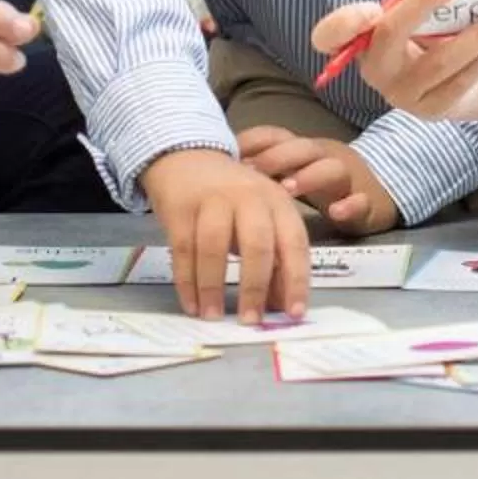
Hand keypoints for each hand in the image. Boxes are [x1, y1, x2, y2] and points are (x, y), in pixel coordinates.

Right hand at [140, 147, 314, 319]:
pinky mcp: (180, 208)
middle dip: (255, 287)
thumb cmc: (233, 198)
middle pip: (256, 243)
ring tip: (213, 317)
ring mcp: (212, 200)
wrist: (189, 158)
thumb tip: (282, 306)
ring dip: (214, 287)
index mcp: (277, 201)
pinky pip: (183, 250)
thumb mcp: (262, 220)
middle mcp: (248, 197)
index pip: (294, 242)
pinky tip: (192, 304)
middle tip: (250, 321)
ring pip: (214, 247)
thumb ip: (275, 260)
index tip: (294, 314)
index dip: (297, 279)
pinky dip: (187, 282)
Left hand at [239, 126, 402, 235]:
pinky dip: (351, 205)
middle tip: (251, 173)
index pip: (277, 135)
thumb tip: (220, 170)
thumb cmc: (324, 182)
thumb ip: (266, 169)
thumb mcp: (295, 170)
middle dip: (277, 157)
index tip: (229, 153)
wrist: (380, 190)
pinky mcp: (367, 202)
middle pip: (303, 147)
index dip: (254, 141)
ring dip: (309, 177)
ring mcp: (348, 179)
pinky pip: (362, 200)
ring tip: (287, 191)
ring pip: (332, 169)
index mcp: (304, 150)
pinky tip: (336, 213)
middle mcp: (325, 158)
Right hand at [308, 0, 477, 118]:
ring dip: (474, 36)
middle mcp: (374, 67)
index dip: (343, 24)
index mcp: (359, 37)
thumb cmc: (428, 27)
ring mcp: (400, 93)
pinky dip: (476, 64)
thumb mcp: (415, 8)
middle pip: (391, 35)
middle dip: (424, 2)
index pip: (328, 36)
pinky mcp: (429, 109)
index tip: (373, 7)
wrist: (453, 73)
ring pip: (435, 63)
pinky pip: (454, 86)